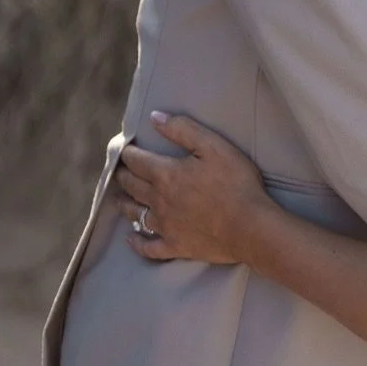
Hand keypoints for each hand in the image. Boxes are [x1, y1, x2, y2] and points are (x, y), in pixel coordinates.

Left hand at [114, 111, 268, 264]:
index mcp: (166, 174)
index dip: (129, 153)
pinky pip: (148, 247)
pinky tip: (131, 239)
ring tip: (119, 199)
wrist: (247, 225)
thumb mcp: (214, 146)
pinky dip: (137, 243)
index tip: (124, 148)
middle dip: (123, 176)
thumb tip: (155, 118)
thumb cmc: (235, 181)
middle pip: (133, 187)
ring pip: (136, 214)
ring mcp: (165, 226)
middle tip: (119, 171)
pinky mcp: (174, 246)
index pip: (138, 161)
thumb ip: (183, 130)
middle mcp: (159, 201)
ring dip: (125, 205)